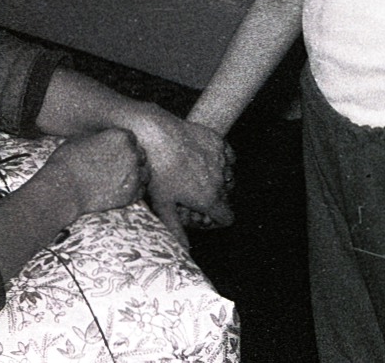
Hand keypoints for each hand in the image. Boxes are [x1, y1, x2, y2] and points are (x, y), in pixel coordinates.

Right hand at [43, 128, 147, 216]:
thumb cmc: (68, 161)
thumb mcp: (82, 138)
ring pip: (144, 174)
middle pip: (141, 155)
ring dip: (136, 175)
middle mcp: (132, 154)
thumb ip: (101, 137)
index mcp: (121, 136)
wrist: (64, 188)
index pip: (132, 139)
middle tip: (119, 167)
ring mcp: (133, 175)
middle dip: (132, 160)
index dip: (124, 146)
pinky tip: (122, 190)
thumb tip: (104, 139)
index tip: (116, 152)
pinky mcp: (130, 194)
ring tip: (122, 179)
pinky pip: (140, 192)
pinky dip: (134, 191)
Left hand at [124, 109, 234, 246]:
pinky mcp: (219, 142)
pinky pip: (228, 156)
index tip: (203, 214)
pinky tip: (203, 158)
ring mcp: (221, 160)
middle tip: (193, 192)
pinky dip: (221, 160)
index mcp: (209, 199)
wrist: (155, 134)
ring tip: (195, 174)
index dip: (216, 219)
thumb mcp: (162, 203)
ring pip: (229, 177)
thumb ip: (176, 228)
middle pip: (227, 198)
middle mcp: (221, 181)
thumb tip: (185, 249)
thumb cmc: (156, 170)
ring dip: (218, 179)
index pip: (227, 218)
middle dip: (215, 198)